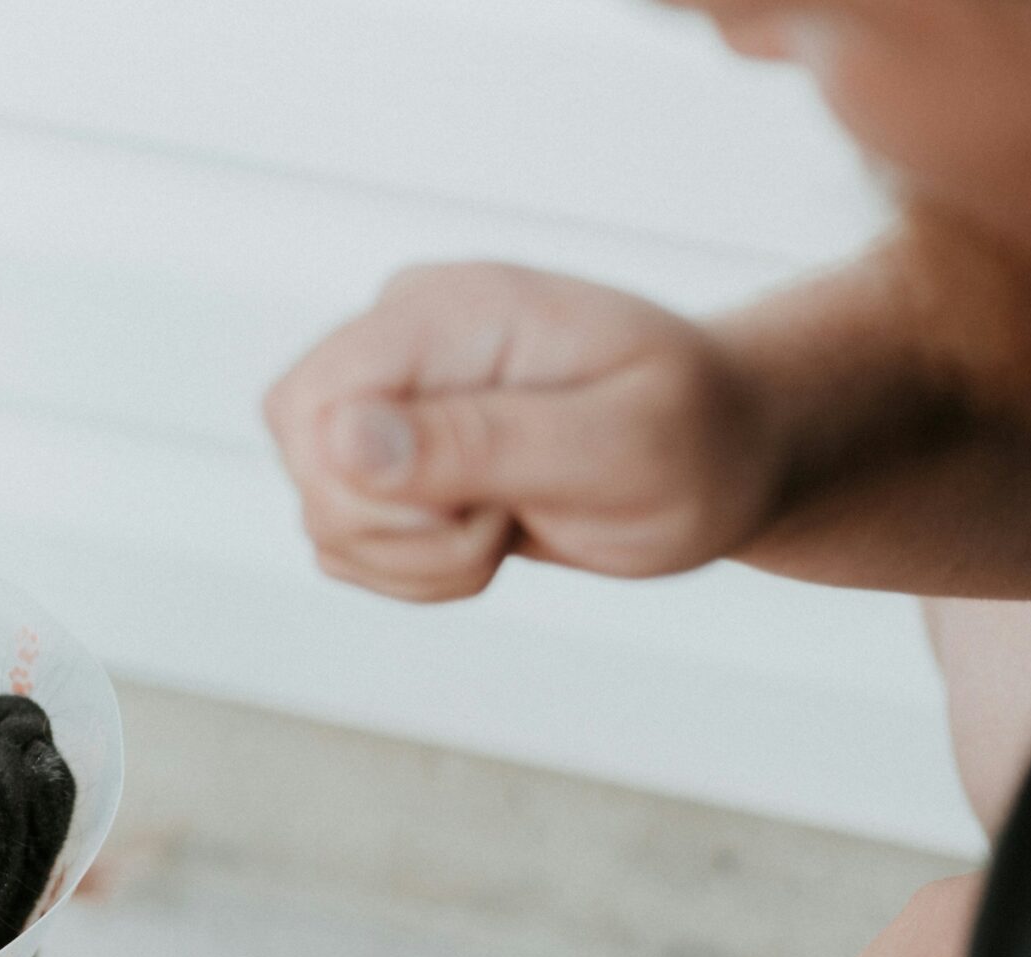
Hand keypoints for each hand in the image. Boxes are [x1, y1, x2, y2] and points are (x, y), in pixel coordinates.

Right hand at [262, 263, 787, 601]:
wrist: (726, 450)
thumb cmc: (696, 438)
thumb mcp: (617, 447)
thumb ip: (478, 442)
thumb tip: (340, 441)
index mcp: (449, 310)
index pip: (314, 401)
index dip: (371, 487)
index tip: (481, 505)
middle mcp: (399, 340)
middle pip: (304, 461)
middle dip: (403, 536)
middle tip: (506, 519)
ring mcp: (386, 399)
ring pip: (323, 517)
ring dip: (418, 562)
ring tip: (512, 522)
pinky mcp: (385, 458)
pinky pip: (345, 543)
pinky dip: (415, 573)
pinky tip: (488, 536)